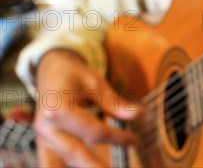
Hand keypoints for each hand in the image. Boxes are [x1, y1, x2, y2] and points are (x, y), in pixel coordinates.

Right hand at [35, 50, 139, 166]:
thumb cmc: (74, 74)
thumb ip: (115, 103)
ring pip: (57, 164)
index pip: (95, 132)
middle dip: (96, 166)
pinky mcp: (42, 142)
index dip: (118, 138)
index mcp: (59, 109)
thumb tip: (137, 115)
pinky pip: (49, 162)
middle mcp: (46, 127)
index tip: (135, 139)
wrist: (50, 68)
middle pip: (75, 153)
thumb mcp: (96, 83)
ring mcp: (41, 137)